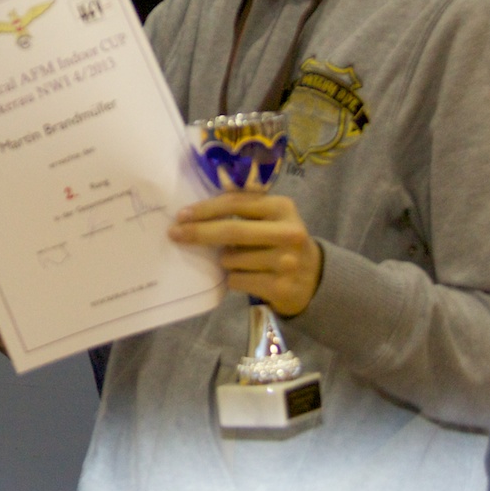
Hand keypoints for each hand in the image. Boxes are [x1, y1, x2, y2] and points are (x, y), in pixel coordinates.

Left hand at [167, 191, 323, 317]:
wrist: (314, 278)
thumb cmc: (281, 242)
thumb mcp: (272, 219)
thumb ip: (244, 211)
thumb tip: (194, 215)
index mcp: (283, 207)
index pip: (236, 203)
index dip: (206, 209)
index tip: (182, 215)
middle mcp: (288, 233)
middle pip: (232, 230)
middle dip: (199, 232)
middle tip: (174, 234)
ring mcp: (286, 262)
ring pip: (231, 259)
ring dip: (224, 261)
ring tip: (237, 261)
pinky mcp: (281, 287)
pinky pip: (237, 280)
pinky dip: (233, 279)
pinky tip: (246, 276)